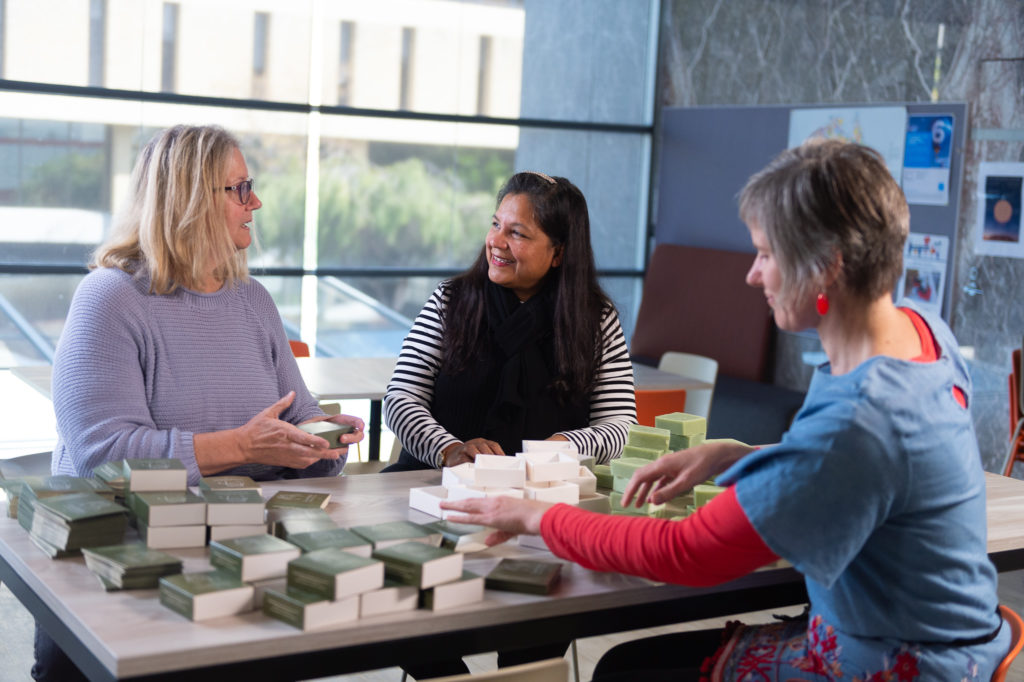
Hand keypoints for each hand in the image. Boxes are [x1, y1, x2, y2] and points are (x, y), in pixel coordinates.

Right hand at [235, 392, 340, 468]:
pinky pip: (300, 464)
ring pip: (307, 460)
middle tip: (338, 452)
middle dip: (325, 453)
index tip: (327, 443)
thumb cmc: (254, 430)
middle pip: (309, 452)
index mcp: (284, 433)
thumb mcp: (268, 413)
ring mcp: (285, 456)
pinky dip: (311, 462)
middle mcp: (287, 446)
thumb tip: (291, 393)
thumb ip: (282, 404)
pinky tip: (317, 458)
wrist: (242, 447)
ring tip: (333, 455)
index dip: (316, 442)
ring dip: (320, 458)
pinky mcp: (283, 462)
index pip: (303, 438)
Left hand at [300, 414, 365, 454]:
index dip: (360, 424)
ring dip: (344, 447)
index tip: (359, 427)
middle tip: (342, 439)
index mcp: (343, 421)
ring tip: (336, 449)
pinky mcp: (338, 448)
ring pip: (350, 445)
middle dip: (352, 438)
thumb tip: (312, 429)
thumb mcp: (316, 419)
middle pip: (358, 435)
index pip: (356, 421)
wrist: (310, 431)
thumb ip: (317, 422)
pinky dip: (337, 452)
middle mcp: (346, 431)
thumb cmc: (314, 423)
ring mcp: (343, 440)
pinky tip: (332, 453)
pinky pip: (341, 451)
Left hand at [441, 496, 552, 545]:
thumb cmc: (531, 519)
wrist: (538, 516)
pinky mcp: (491, 517)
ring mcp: (492, 508)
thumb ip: (498, 536)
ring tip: (442, 506)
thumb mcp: (512, 529)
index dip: (469, 503)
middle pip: (471, 501)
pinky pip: (471, 517)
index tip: (460, 503)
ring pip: (468, 506)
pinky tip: (450, 516)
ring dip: (454, 506)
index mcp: (500, 502)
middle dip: (456, 502)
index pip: (480, 502)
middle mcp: (494, 502)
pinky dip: (459, 517)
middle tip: (444, 503)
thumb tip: (486, 542)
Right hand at [442, 437, 503, 466]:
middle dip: (490, 455)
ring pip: (472, 449)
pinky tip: (475, 469)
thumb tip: (501, 465)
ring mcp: (464, 448)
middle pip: (483, 446)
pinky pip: (464, 459)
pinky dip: (469, 464)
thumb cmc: (469, 455)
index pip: (493, 445)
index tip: (504, 460)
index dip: (499, 452)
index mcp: (481, 442)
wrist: (451, 454)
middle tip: (495, 464)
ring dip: (479, 457)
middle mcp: (473, 443)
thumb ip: (488, 456)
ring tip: (485, 465)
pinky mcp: (458, 456)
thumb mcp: (479, 452)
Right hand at [621, 440, 753, 507]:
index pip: (639, 477)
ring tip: (639, 505)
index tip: (625, 503)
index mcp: (661, 465)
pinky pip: (660, 480)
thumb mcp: (686, 482)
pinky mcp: (675, 469)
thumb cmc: (702, 466)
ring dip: (644, 491)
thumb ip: (668, 492)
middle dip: (633, 491)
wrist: (716, 454)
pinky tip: (655, 498)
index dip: (630, 490)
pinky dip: (655, 489)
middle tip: (627, 505)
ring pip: (651, 479)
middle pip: (642, 477)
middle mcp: (662, 464)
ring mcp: (668, 466)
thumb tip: (651, 501)